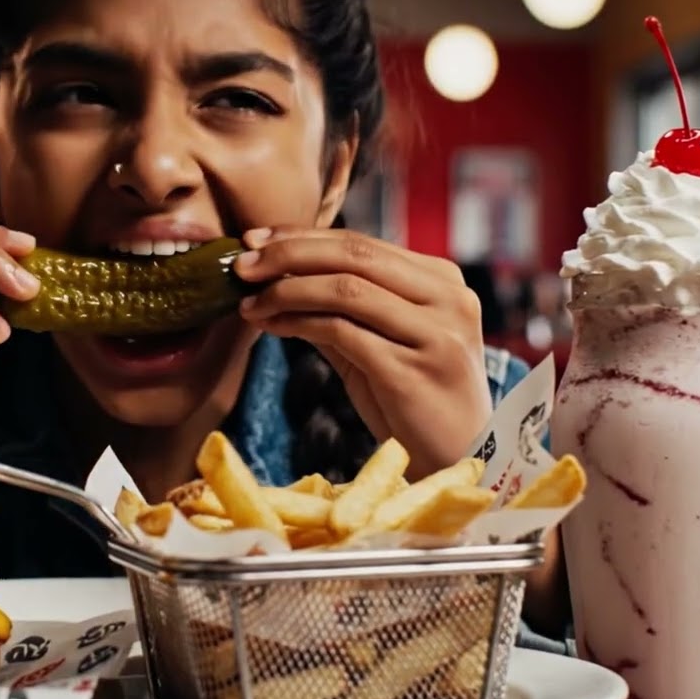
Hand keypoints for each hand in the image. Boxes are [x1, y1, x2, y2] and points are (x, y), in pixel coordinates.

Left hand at [234, 227, 490, 478]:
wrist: (458, 461)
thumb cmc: (413, 402)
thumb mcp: (378, 344)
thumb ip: (339, 310)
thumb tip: (272, 279)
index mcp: (441, 280)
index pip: (361, 243)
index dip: (302, 238)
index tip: (254, 240)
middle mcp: (447, 298)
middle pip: (354, 256)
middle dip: (288, 254)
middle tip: (241, 264)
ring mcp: (436, 333)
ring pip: (346, 290)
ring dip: (286, 290)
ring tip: (249, 302)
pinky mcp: (414, 370)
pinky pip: (343, 332)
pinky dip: (299, 323)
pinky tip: (272, 326)